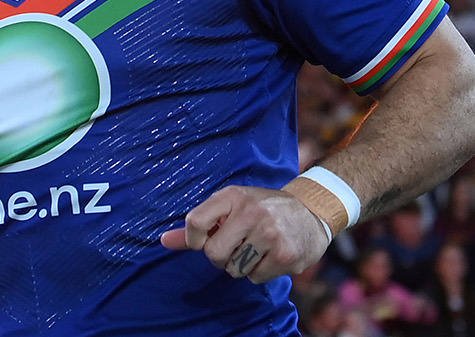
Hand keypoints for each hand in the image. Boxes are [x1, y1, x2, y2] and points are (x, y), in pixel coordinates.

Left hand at [159, 185, 328, 282]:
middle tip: (235, 247)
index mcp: (232, 196)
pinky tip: (271, 255)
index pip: (194, 222)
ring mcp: (270, 234)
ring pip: (234, 270)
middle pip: (213, 254)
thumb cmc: (261, 210)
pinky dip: (259, 273)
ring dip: (241, 266)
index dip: (193, 240)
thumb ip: (199, 225)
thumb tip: (164, 241)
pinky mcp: (286, 255)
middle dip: (220, 257)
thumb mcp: (230, 207)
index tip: (203, 241)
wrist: (311, 211)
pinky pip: (255, 278)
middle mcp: (251, 212)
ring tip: (255, 249)